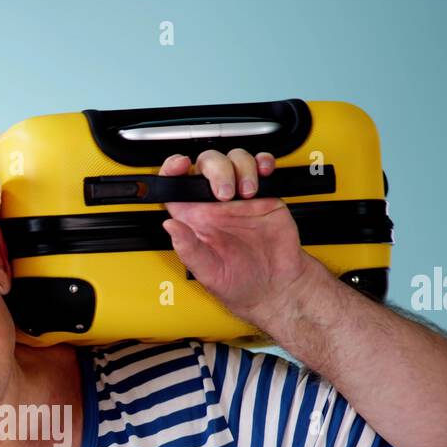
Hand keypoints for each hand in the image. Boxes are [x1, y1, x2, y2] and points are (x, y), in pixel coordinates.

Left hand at [159, 148, 315, 329]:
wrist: (275, 287)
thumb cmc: (239, 285)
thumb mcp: (209, 274)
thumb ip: (189, 250)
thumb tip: (170, 227)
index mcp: (195, 220)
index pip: (176, 186)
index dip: (173, 169)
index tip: (181, 164)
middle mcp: (215, 205)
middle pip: (207, 164)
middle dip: (217, 169)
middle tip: (227, 193)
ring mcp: (240, 198)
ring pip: (234, 159)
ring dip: (241, 167)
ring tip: (248, 192)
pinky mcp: (265, 195)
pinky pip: (261, 166)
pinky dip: (263, 161)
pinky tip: (263, 173)